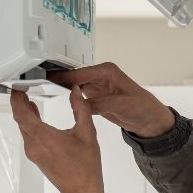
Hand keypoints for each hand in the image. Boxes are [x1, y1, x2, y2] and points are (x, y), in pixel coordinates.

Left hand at [11, 87, 105, 192]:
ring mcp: (34, 153)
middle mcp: (35, 146)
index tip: (17, 90)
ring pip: (24, 129)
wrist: (82, 192)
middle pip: (20, 121)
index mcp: (45, 138)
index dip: (16, 100)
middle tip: (22, 91)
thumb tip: (76, 93)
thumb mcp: (87, 133)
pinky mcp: (37, 157)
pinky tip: (36, 118)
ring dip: (25, 115)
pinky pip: (29, 137)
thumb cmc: (85, 168)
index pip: (22, 115)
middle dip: (20, 104)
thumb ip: (81, 109)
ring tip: (28, 101)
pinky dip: (30, 125)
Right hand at [49, 62, 175, 138]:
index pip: (80, 73)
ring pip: (76, 87)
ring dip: (64, 89)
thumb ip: (99, 104)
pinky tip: (61, 100)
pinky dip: (72, 99)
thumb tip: (82, 104)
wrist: (151, 121)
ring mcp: (99, 88)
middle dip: (60, 80)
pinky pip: (81, 97)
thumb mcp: (120, 105)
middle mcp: (102, 77)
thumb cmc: (143, 107)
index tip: (49, 77)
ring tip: (46, 90)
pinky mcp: (98, 99)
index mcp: (107, 72)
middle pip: (75, 77)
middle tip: (41, 83)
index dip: (64, 75)